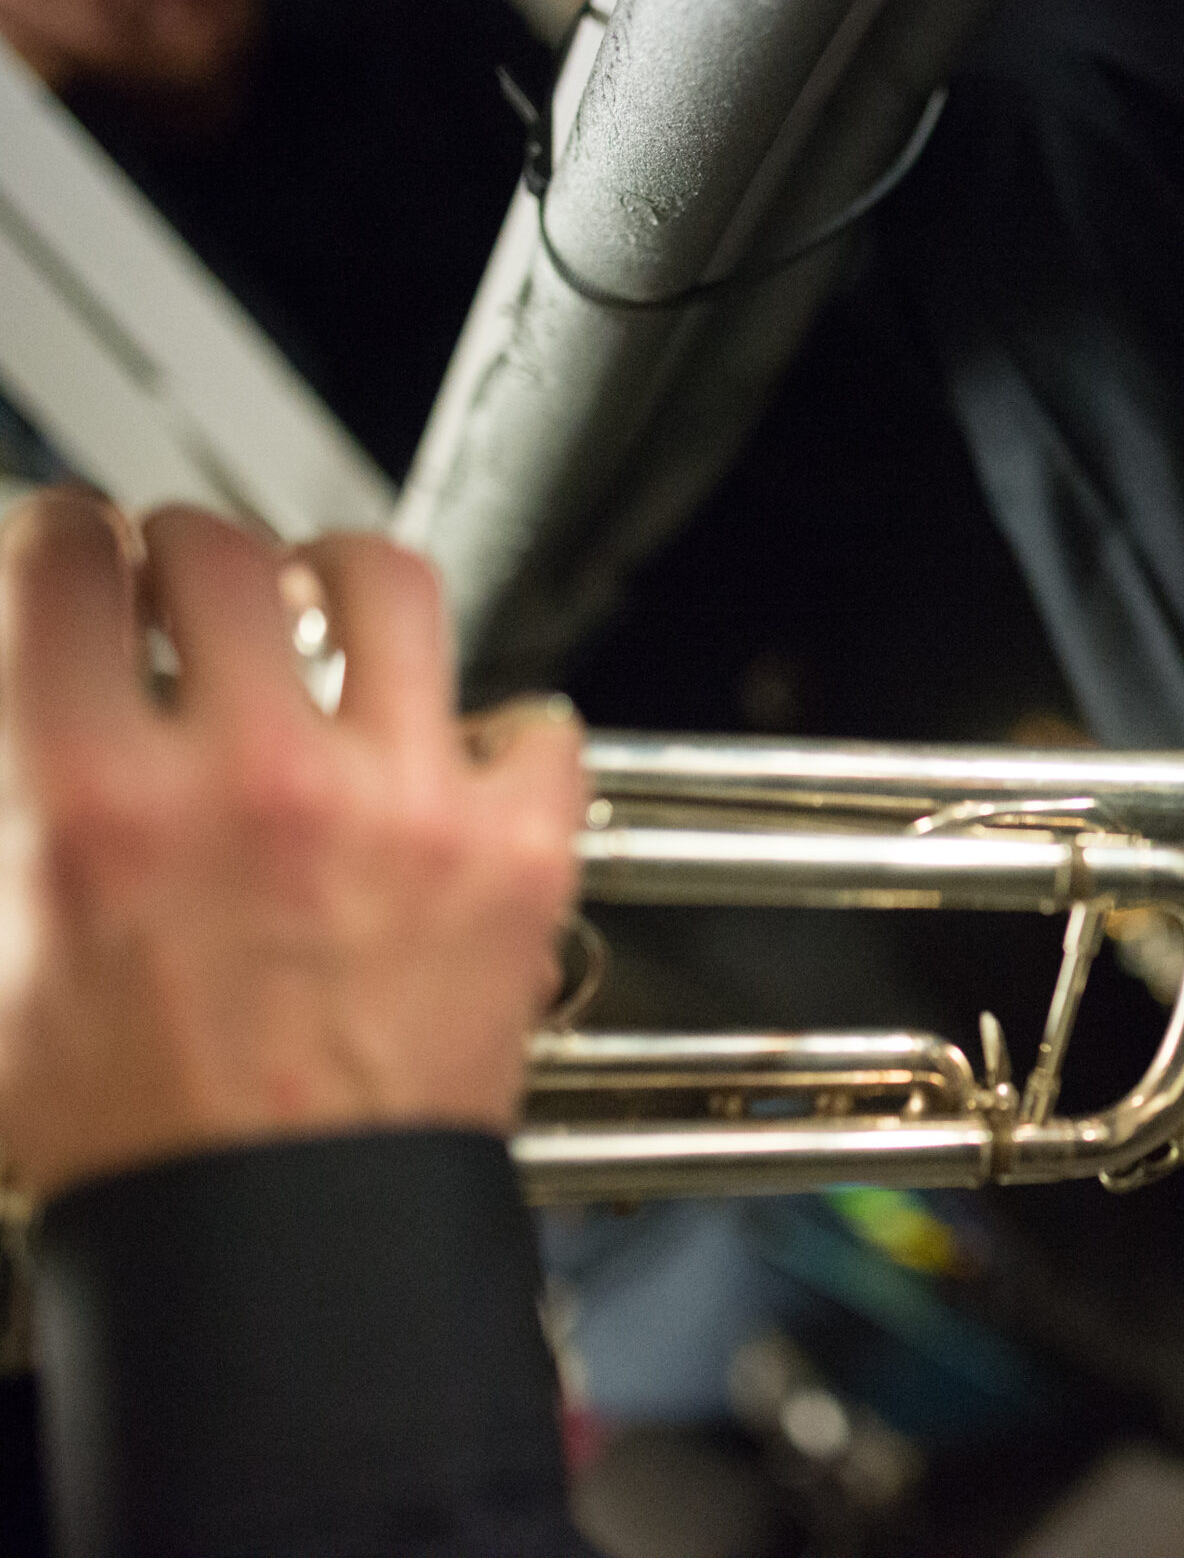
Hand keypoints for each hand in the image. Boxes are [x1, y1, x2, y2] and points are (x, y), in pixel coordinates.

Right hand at [0, 496, 586, 1202]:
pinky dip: (502, 731)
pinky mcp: (515, 849)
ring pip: (388, 582)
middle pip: (221, 549)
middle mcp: (250, 779)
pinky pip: (536, 723)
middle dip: (194, 553)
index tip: (84, 548)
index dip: (66, 533)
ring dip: (346, 584)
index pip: (65, 561)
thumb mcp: (0, 953)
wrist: (278, 1242)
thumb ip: (24, 795)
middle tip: (196, 590)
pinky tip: (460, 756)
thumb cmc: (139, 1131)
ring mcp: (399, 802)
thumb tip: (54, 685)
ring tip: (332, 617)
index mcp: (92, 800)